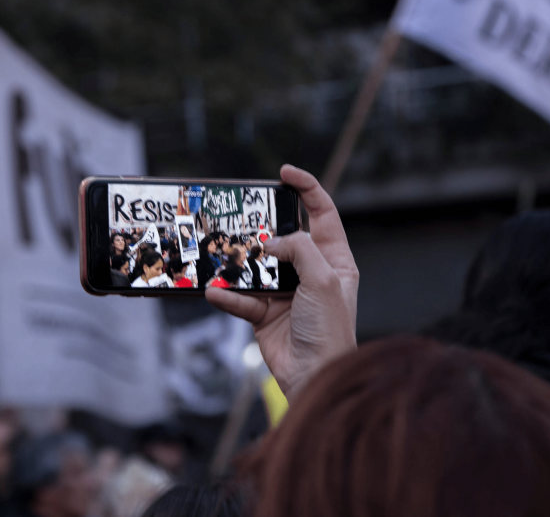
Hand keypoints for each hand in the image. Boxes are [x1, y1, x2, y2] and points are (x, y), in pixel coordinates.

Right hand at [205, 165, 358, 399]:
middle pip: (284, 239)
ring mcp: (286, 294)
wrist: (314, 376)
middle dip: (264, 229)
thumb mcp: (323, 280)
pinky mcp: (265, 314)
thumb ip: (299, 250)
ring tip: (223, 253)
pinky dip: (228, 296)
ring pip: (258, 267)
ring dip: (240, 263)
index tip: (285, 173)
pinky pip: (242, 298)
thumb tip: (272, 242)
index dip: (307, 189)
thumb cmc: (330, 330)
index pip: (323, 215)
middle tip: (245, 218)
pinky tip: (214, 291)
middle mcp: (311, 274)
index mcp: (335, 262)